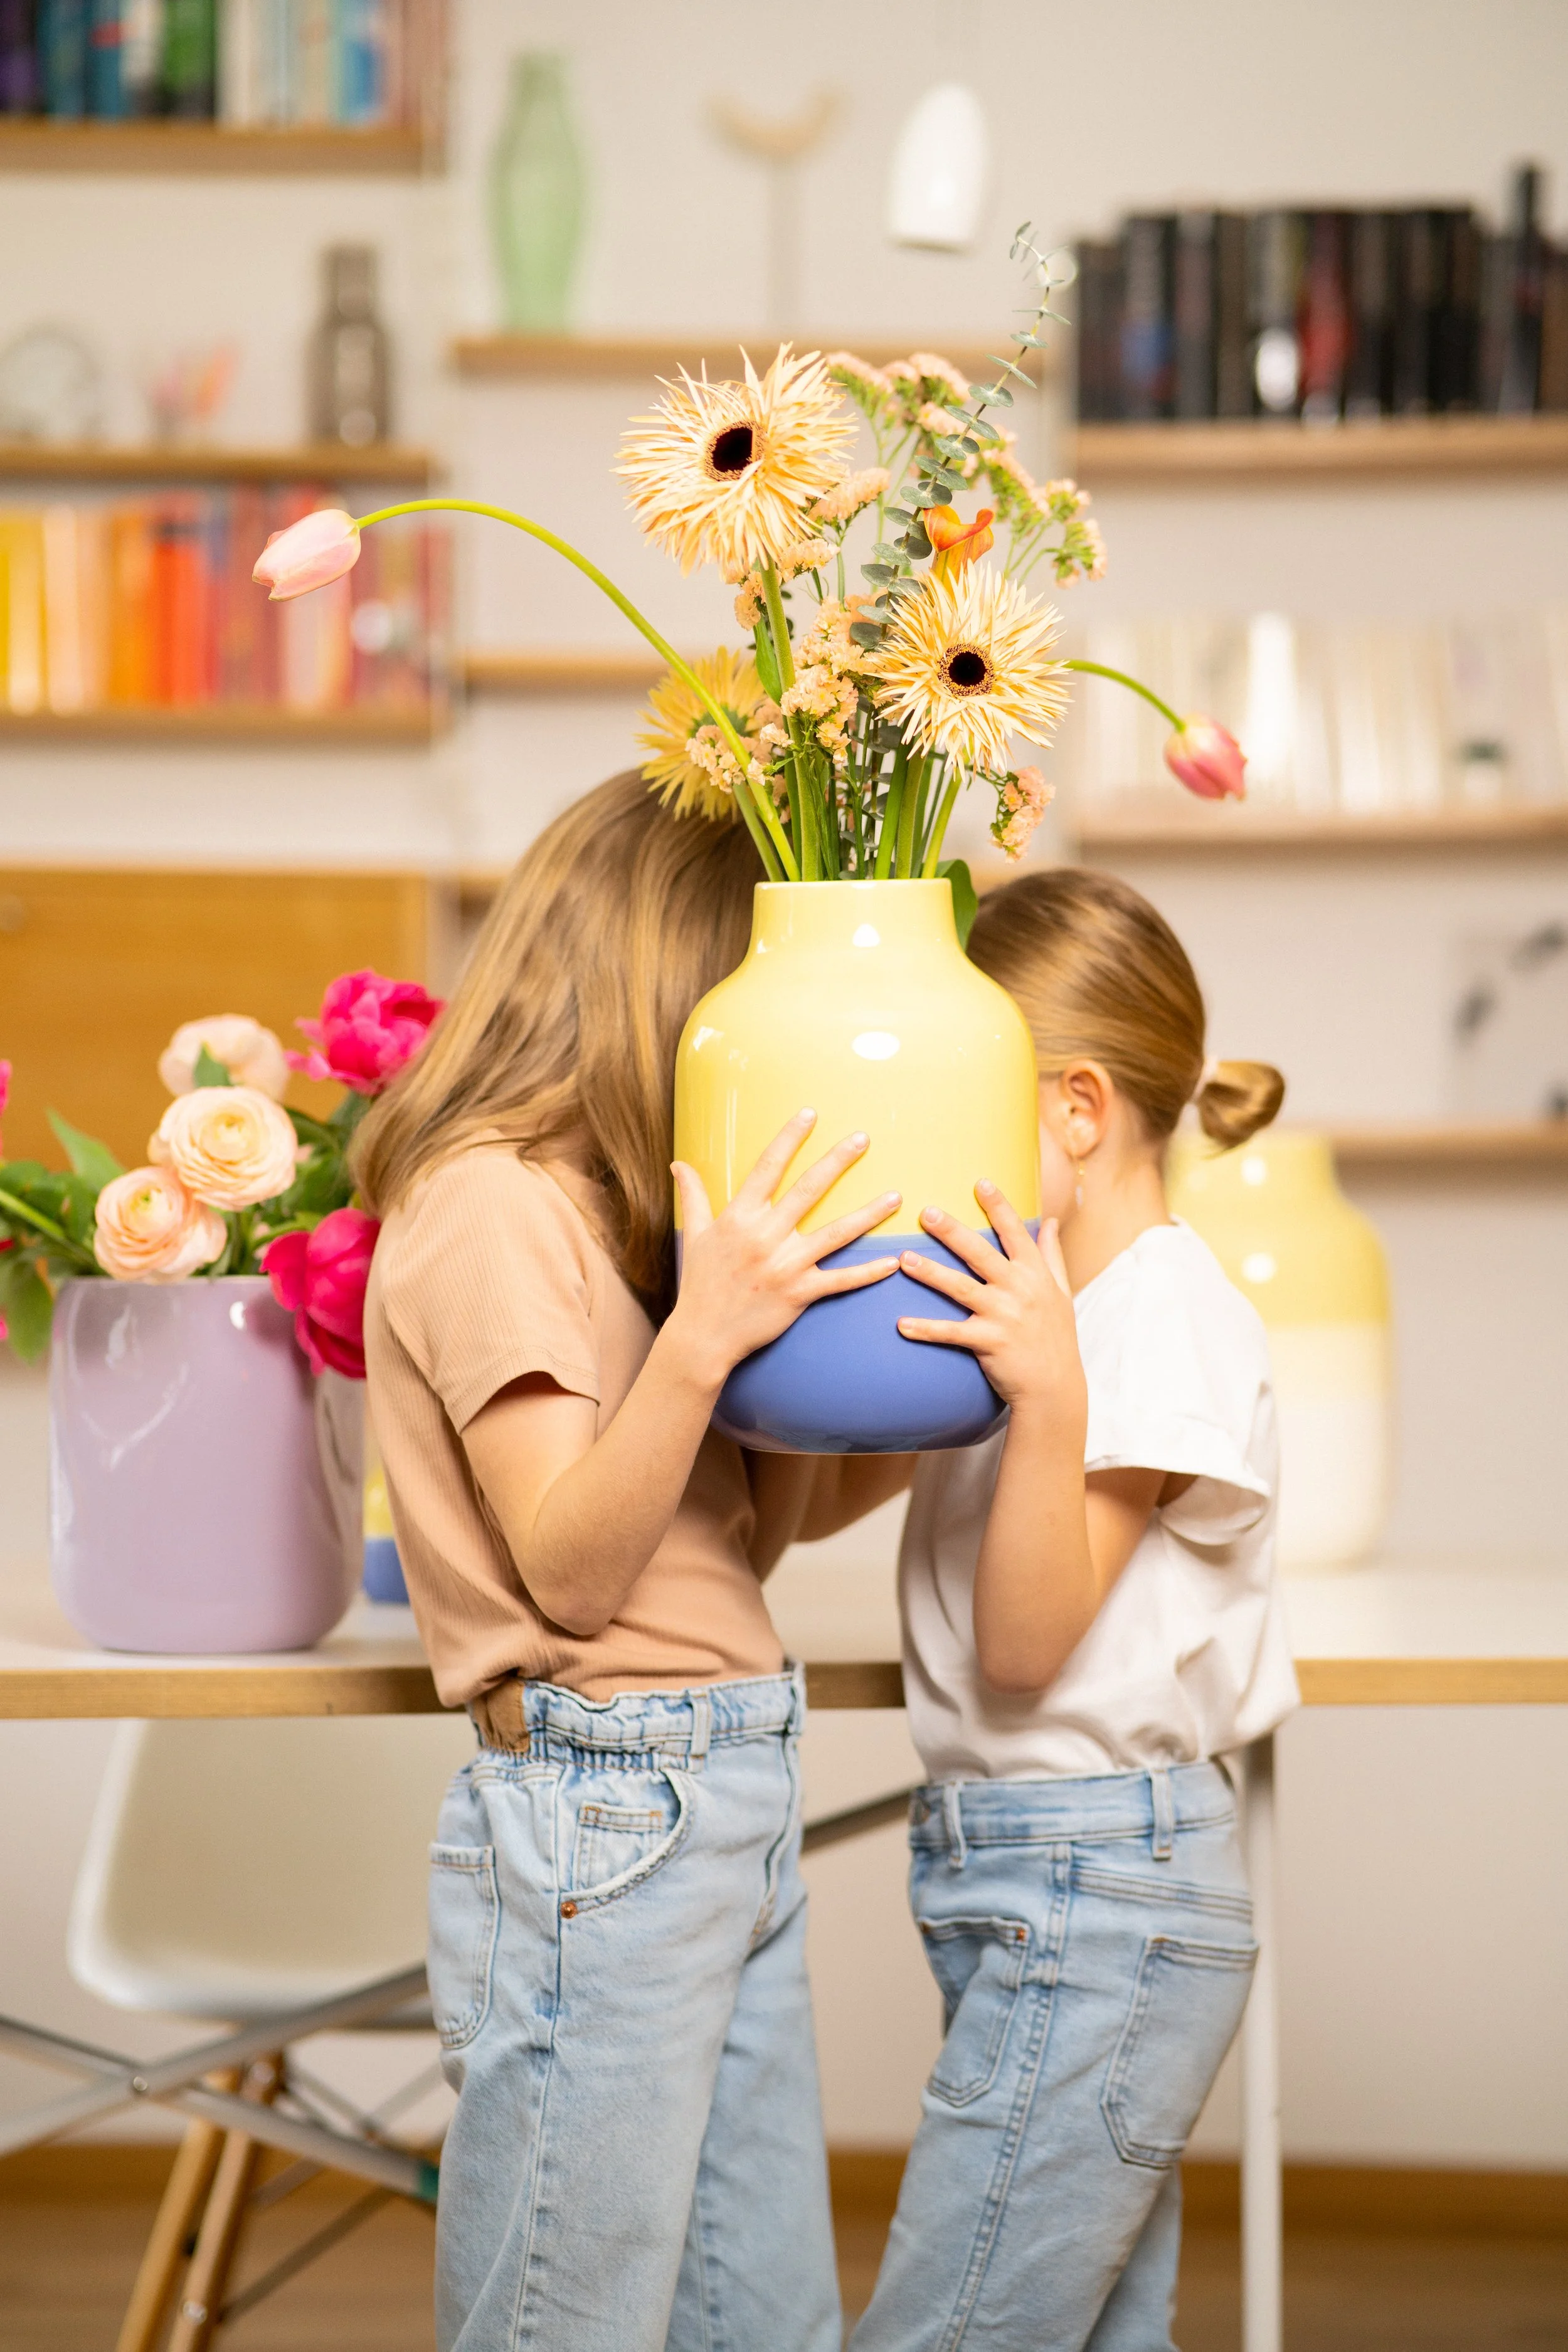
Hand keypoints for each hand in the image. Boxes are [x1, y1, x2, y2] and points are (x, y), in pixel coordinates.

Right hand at [668, 1111, 900, 1390]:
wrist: (703, 1336)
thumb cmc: (700, 1283)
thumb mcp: (693, 1235)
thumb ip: (693, 1196)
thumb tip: (678, 1164)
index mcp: (739, 1217)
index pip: (768, 1167)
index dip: (789, 1139)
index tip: (810, 1114)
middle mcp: (765, 1236)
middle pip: (808, 1190)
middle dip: (837, 1161)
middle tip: (863, 1139)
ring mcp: (785, 1266)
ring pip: (835, 1234)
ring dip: (868, 1215)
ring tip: (895, 1196)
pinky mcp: (799, 1293)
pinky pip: (840, 1280)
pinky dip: (867, 1272)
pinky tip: (892, 1262)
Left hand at [896, 1182, 1086, 1421]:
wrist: (1055, 1388)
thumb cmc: (1057, 1338)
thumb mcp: (1061, 1292)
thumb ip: (1052, 1255)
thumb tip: (1052, 1221)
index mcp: (1035, 1274)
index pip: (1016, 1233)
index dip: (998, 1206)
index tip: (980, 1182)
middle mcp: (1020, 1290)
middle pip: (980, 1253)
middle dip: (952, 1231)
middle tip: (925, 1212)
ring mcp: (1003, 1316)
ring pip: (961, 1288)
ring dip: (930, 1273)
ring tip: (903, 1258)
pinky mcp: (988, 1343)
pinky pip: (951, 1333)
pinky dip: (926, 1328)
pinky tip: (901, 1323)